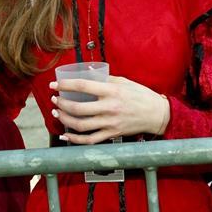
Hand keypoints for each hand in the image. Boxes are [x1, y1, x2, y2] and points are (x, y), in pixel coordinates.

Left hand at [50, 76, 169, 144]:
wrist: (157, 114)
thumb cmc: (141, 95)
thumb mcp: (124, 81)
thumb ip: (105, 78)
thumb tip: (87, 72)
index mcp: (112, 91)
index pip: (83, 86)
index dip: (66, 85)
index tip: (55, 84)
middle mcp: (110, 107)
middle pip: (78, 108)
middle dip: (62, 104)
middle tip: (55, 99)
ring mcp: (110, 123)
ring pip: (81, 125)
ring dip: (65, 120)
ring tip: (57, 113)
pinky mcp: (112, 134)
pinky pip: (89, 140)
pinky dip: (75, 140)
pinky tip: (65, 136)